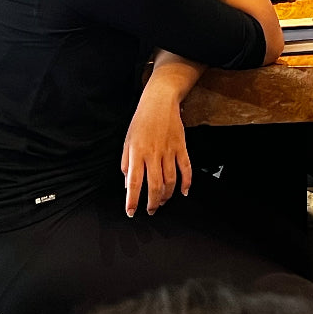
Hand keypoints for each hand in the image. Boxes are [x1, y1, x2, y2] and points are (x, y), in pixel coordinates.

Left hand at [121, 83, 190, 216]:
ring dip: (166, 195)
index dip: (133, 200)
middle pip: (154, 185)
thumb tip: (128, 184)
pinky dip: (186, 182)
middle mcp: (153, 154)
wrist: (160, 101)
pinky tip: (184, 192)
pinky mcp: (181, 146)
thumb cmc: (141, 121)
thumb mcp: (127, 141)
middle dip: (152, 202)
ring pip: (170, 180)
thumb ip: (126, 163)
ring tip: (162, 202)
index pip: (134, 182)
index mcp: (137, 153)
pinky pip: (186, 168)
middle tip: (151, 211)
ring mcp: (169, 151)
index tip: (132, 212)